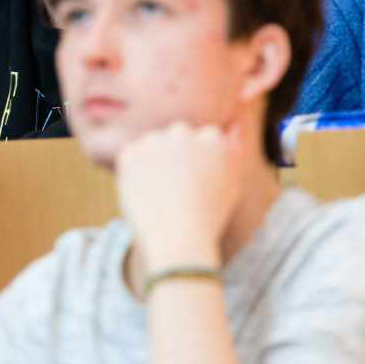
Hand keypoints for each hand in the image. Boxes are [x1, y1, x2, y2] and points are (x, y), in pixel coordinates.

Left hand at [116, 120, 252, 269]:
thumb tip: (232, 125)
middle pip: (176, 138)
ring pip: (152, 145)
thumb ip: (234, 150)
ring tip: (161, 195)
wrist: (178, 238)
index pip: (201, 138)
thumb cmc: (209, 217)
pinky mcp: (130, 152)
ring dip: (153, 161)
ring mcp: (155, 140)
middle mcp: (183, 131)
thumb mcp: (232, 185)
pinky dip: (133, 171)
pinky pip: (131, 156)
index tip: (194, 186)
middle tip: (175, 191)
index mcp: (212, 136)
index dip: (196, 164)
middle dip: (174, 157)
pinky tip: (146, 194)